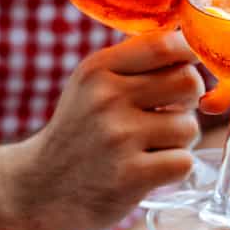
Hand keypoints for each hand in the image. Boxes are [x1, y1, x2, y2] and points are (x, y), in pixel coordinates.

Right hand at [9, 31, 203, 229]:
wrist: (39, 190)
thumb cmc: (80, 131)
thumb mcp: (91, 85)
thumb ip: (135, 60)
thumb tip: (187, 39)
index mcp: (98, 70)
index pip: (165, 44)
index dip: (189, 55)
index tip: (188, 68)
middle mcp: (106, 98)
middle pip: (188, 82)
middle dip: (189, 100)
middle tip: (170, 113)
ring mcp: (118, 138)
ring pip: (189, 126)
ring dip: (180, 141)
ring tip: (151, 147)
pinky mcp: (130, 176)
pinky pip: (184, 161)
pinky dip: (175, 168)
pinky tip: (150, 169)